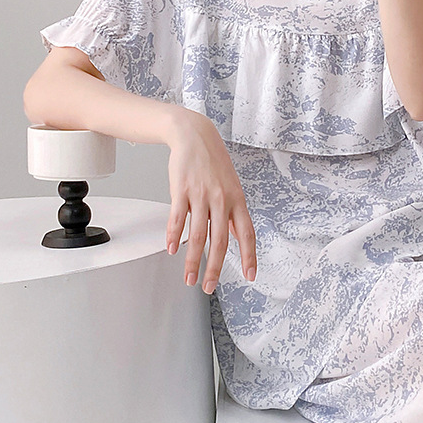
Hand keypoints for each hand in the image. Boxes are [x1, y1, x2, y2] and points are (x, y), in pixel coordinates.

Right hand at [165, 112, 256, 292]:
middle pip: (220, 241)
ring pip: (198, 235)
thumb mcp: (231, 186)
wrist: (194, 135)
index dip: (249, 256)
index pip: (247, 233)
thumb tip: (237, 235)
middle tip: (209, 287)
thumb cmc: (213, 162)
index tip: (250, 275)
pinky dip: (175, 236)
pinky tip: (172, 249)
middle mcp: (222, 200)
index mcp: (237, 200)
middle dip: (215, 268)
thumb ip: (233, 213)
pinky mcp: (182, 190)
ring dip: (192, 261)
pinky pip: (178, 218)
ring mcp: (201, 195)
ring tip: (189, 278)